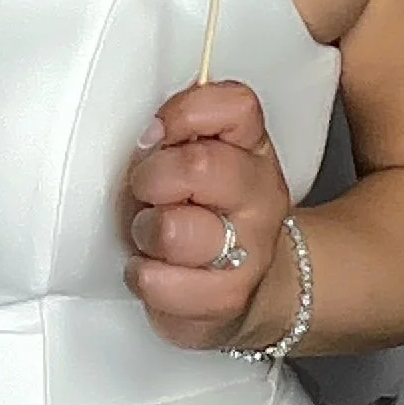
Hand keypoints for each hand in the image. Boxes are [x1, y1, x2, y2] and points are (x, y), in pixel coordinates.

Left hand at [119, 78, 298, 353]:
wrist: (244, 288)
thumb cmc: (201, 214)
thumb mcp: (193, 160)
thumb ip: (176, 134)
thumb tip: (146, 134)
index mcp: (252, 149)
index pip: (236, 106)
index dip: (184, 114)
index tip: (154, 133)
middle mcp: (261, 196)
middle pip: (200, 165)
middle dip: (151, 178)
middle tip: (145, 192)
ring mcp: (251, 251)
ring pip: (174, 230)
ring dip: (145, 231)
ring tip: (151, 236)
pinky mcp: (227, 299)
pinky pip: (159, 282)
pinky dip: (142, 275)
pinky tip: (155, 270)